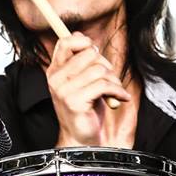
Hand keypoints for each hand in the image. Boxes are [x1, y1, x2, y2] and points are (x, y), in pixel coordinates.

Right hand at [46, 32, 130, 146]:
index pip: (65, 42)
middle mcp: (56, 79)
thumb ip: (81, 61)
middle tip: (109, 78)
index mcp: (55, 71)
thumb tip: (81, 36)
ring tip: (114, 91)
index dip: (83, 41)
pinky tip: (120, 98)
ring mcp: (63, 91)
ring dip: (114, 80)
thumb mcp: (82, 81)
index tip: (94, 51)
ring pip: (99, 69)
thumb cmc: (86, 109)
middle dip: (106, 64)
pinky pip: (103, 85)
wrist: (82, 138)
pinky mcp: (74, 102)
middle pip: (89, 54)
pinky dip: (117, 91)